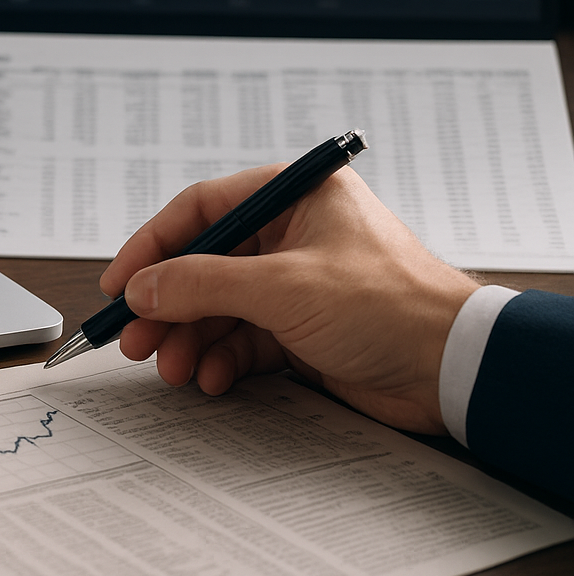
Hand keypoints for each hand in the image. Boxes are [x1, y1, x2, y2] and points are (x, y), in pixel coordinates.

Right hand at [100, 165, 480, 433]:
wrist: (455, 369)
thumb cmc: (390, 306)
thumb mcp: (282, 288)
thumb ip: (200, 284)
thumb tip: (140, 288)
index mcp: (292, 197)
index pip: (201, 210)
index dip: (152, 247)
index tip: (120, 285)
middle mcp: (291, 235)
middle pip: (202, 265)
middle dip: (166, 306)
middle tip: (134, 338)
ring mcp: (296, 284)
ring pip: (217, 308)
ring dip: (188, 339)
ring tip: (170, 368)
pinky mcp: (302, 329)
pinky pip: (242, 340)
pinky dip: (220, 360)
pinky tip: (209, 378)